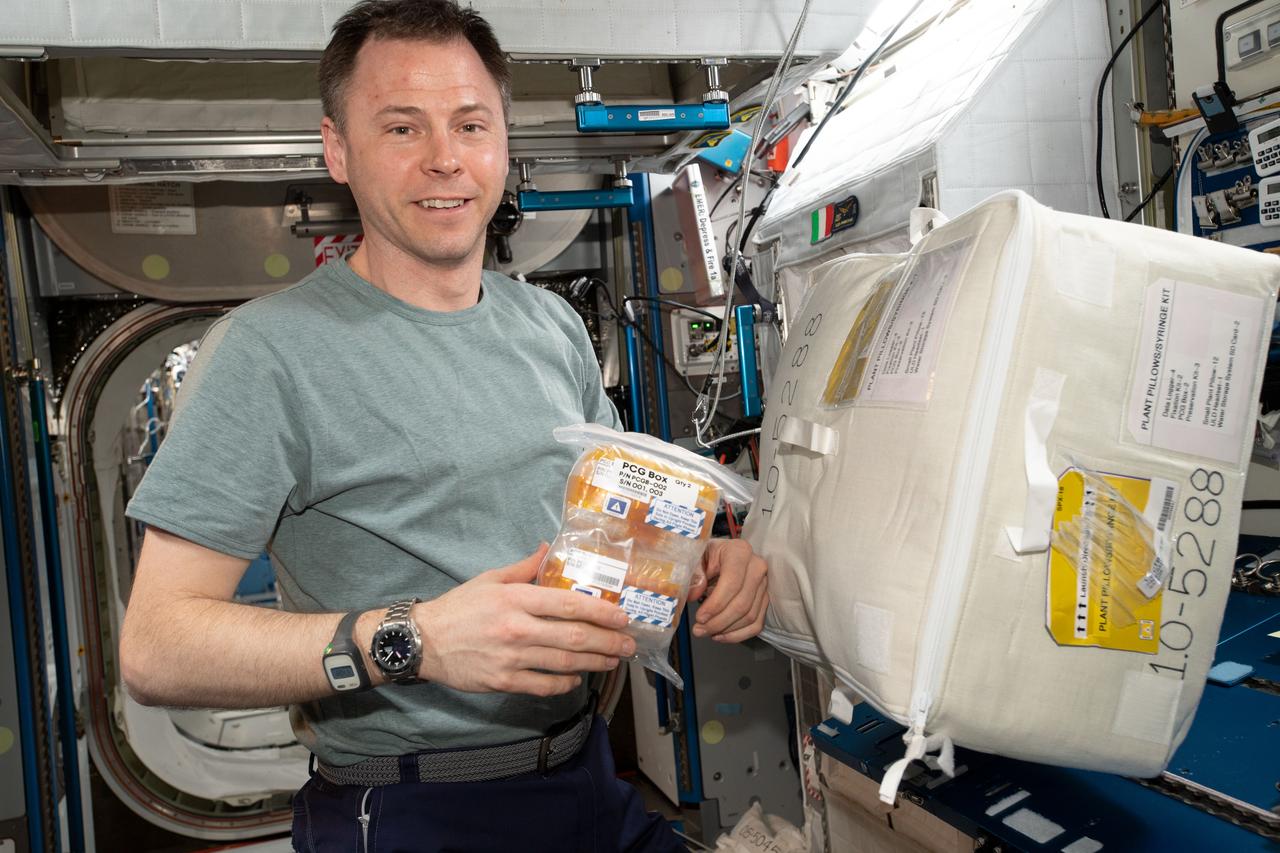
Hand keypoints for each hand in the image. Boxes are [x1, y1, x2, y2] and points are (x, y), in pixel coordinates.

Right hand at [413, 544, 636, 696]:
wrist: (423, 641)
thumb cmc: (459, 607)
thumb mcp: (491, 579)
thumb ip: (525, 567)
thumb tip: (549, 548)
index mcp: (516, 599)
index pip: (569, 604)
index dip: (601, 612)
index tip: (622, 616)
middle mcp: (517, 628)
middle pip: (574, 636)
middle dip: (608, 641)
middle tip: (629, 644)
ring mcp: (511, 658)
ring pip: (564, 663)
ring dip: (595, 662)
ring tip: (613, 660)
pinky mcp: (503, 681)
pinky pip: (543, 685)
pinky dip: (566, 683)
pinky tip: (578, 678)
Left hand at [689, 539, 768, 642]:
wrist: (720, 555)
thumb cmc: (707, 556)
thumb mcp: (696, 557)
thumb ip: (693, 573)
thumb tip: (694, 593)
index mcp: (739, 552)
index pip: (732, 583)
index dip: (716, 605)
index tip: (700, 617)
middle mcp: (757, 567)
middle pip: (742, 603)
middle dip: (718, 622)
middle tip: (699, 630)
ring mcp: (764, 584)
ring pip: (750, 616)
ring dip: (726, 630)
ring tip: (706, 632)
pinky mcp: (764, 599)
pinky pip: (757, 624)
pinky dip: (738, 634)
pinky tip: (721, 636)